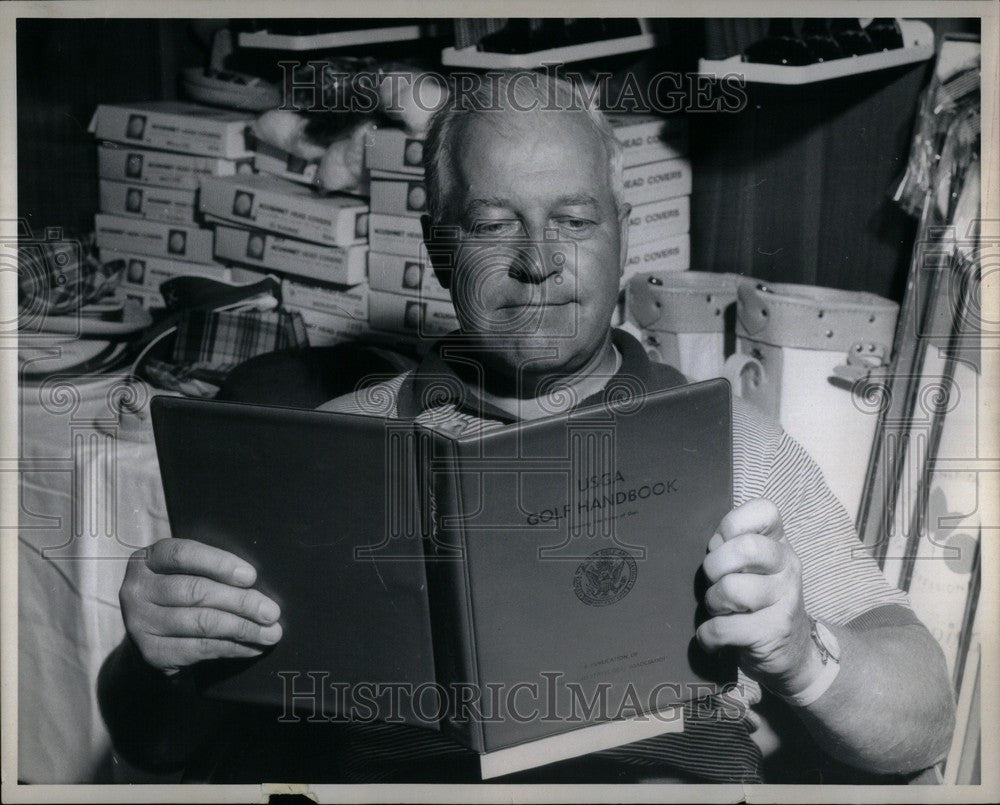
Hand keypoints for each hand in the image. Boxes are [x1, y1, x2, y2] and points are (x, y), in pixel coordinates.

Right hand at [120, 538, 282, 674]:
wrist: (150, 639)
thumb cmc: (179, 595)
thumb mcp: (186, 573)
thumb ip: (212, 570)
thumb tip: (255, 582)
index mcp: (148, 559)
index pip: (183, 554)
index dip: (219, 564)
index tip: (251, 576)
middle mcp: (137, 589)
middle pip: (196, 592)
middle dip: (241, 602)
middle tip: (272, 612)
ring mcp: (141, 622)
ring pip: (201, 623)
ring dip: (243, 628)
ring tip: (271, 633)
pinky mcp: (152, 652)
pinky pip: (200, 648)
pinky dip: (232, 647)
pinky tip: (253, 647)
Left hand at [695, 499, 821, 697]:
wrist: (792, 654)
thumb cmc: (757, 601)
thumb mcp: (752, 567)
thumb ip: (733, 547)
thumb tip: (711, 546)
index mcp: (780, 543)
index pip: (765, 510)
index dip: (732, 525)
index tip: (722, 544)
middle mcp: (788, 566)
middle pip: (746, 548)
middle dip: (715, 566)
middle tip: (714, 581)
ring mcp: (785, 599)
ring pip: (731, 589)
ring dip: (712, 602)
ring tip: (719, 609)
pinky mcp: (773, 632)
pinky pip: (723, 628)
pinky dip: (708, 635)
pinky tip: (713, 637)